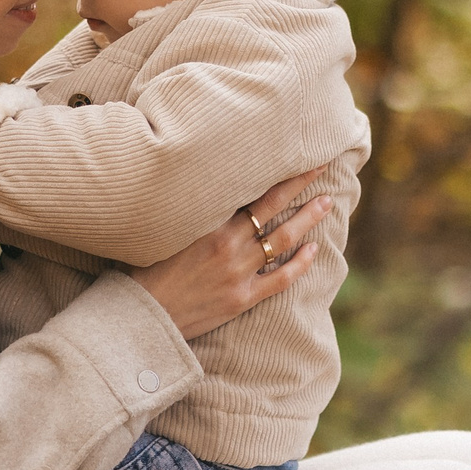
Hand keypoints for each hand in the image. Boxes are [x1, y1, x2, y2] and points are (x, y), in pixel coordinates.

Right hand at [130, 169, 332, 340]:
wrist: (143, 315)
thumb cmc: (147, 270)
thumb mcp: (166, 230)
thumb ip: (191, 211)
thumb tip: (206, 184)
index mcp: (208, 223)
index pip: (248, 189)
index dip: (271, 172)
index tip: (290, 154)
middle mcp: (227, 244)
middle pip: (271, 207)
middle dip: (298, 184)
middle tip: (320, 165)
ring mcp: (238, 271)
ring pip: (282, 239)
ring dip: (307, 219)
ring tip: (326, 202)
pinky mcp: (242, 297)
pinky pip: (281, 278)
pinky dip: (301, 263)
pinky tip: (314, 249)